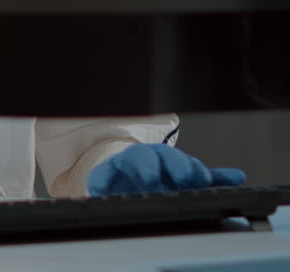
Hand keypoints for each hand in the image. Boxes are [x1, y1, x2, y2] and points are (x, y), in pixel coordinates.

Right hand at [87, 143, 245, 195]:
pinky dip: (102, 180)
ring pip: (132, 158)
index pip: (177, 158)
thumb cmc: (155, 179)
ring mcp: (123, 166)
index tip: (199, 178)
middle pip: (157, 153)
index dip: (189, 166)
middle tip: (184, 177)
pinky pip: (100, 176)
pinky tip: (107, 188)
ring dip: (144, 166)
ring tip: (152, 180)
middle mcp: (144, 158)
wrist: (120, 183)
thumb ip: (207, 179)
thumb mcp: (182, 179)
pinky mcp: (103, 177)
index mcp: (164, 158)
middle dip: (171, 163)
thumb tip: (239, 176)